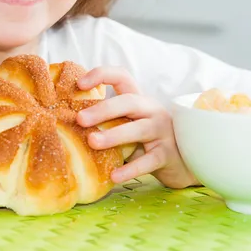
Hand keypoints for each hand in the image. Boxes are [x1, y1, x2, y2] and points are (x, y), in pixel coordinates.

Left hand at [76, 67, 197, 188]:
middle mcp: (151, 110)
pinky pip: (148, 161)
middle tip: (79, 119)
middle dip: (102, 109)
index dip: (101, 74)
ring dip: (114, 135)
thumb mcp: (128, 123)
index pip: (121, 76)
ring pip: (138, 129)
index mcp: (138, 99)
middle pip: (128, 102)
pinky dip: (131, 169)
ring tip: (92, 142)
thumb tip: (67, 121)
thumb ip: (108, 119)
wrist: (184, 161)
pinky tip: (114, 175)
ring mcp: (162, 132)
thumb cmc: (146, 139)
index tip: (80, 84)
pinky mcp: (167, 155)